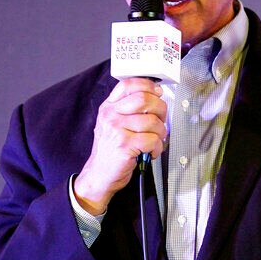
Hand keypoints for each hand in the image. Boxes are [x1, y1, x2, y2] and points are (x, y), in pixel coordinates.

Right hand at [73, 78, 167, 214]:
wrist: (99, 175)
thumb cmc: (110, 151)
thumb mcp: (112, 124)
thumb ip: (128, 110)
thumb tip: (155, 98)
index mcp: (108, 107)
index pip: (128, 85)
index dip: (148, 85)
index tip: (157, 92)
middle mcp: (111, 116)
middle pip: (144, 99)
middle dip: (161, 110)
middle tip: (161, 121)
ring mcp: (117, 130)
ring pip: (152, 121)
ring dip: (161, 133)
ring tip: (155, 140)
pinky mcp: (125, 145)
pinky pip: (152, 140)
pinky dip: (157, 147)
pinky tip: (151, 151)